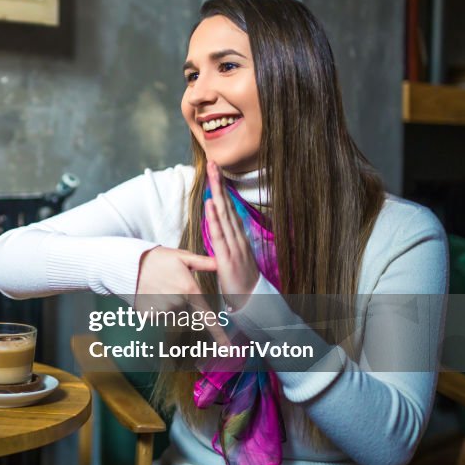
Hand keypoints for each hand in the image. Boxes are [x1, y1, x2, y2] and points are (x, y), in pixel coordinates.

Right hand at [135, 246, 228, 345]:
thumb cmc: (158, 259)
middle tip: (170, 284)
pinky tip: (149, 294)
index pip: (206, 317)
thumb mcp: (182, 256)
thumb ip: (204, 262)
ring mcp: (161, 311)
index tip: (227, 349)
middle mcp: (176, 303)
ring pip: (172, 314)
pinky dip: (155, 308)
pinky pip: (158, 316)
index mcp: (188, 290)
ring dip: (168, 305)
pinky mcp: (148, 315)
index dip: (218, 334)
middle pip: (186, 311)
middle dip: (182, 301)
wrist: (129, 264)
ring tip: (158, 287)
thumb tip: (221, 263)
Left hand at [205, 160, 259, 309]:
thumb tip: (223, 227)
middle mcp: (237, 236)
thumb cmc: (241, 281)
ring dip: (217, 193)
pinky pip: (220, 235)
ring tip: (211, 174)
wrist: (252, 302)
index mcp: (237, 236)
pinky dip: (215, 219)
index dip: (222, 189)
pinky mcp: (228, 257)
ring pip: (224, 215)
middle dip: (219, 183)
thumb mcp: (234, 257)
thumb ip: (228, 242)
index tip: (215, 171)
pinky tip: (211, 204)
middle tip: (212, 162)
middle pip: (227, 205)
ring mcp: (234, 246)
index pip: (228, 207)